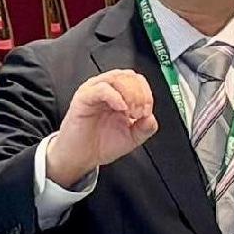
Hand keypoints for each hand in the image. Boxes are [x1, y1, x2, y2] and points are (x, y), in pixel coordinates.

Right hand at [43, 68, 158, 186]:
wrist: (80, 157)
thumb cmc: (101, 144)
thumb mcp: (131, 137)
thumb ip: (145, 128)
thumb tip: (152, 118)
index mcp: (118, 95)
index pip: (136, 81)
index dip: (146, 93)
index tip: (147, 112)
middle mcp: (107, 90)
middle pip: (128, 76)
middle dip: (140, 93)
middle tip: (140, 112)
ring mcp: (94, 91)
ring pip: (116, 78)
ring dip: (130, 93)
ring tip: (131, 112)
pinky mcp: (83, 98)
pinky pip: (101, 88)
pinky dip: (115, 96)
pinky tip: (121, 109)